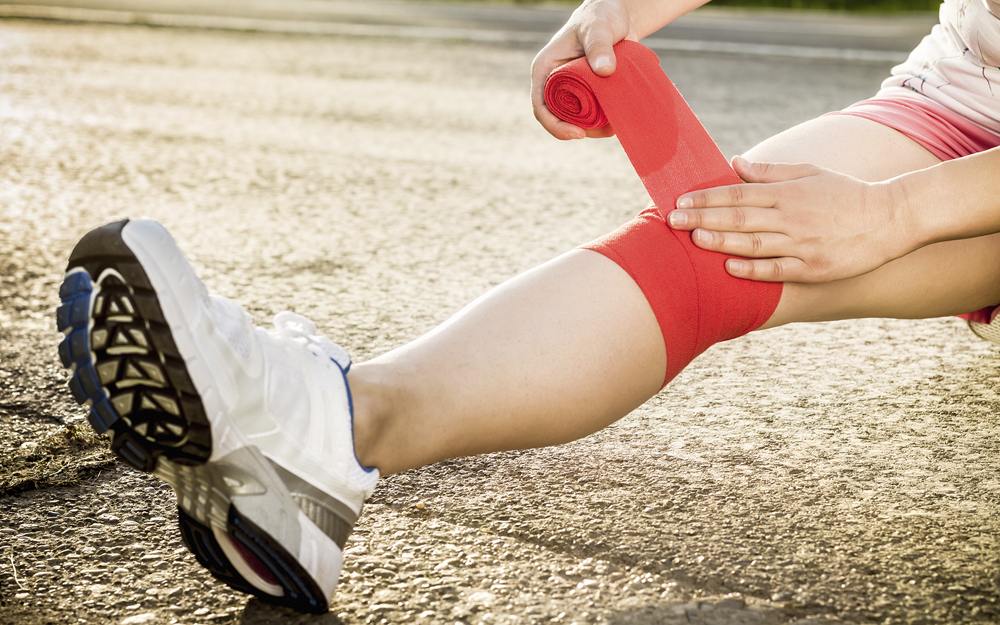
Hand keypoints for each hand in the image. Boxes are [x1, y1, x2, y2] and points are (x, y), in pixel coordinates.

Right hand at [530, 0, 635, 139]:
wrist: (618, 17)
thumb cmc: (601, 16)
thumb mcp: (599, 28)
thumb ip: (600, 45)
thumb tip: (605, 70)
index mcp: (546, 69)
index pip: (541, 106)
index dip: (555, 126)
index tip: (579, 134)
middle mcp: (554, 82)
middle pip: (559, 118)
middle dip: (580, 130)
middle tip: (606, 131)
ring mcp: (571, 89)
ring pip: (576, 119)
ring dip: (594, 128)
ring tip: (615, 126)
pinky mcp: (587, 92)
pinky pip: (590, 113)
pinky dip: (602, 121)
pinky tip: (618, 120)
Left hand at [668, 156, 913, 282]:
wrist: (892, 218)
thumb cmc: (845, 194)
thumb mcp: (810, 173)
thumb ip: (770, 172)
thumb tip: (733, 163)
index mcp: (788, 193)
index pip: (738, 193)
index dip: (707, 197)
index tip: (680, 200)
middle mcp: (791, 217)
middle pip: (739, 217)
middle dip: (703, 218)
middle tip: (672, 220)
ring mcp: (802, 244)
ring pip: (754, 243)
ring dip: (721, 241)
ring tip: (694, 239)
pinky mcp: (813, 268)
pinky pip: (777, 270)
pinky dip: (753, 269)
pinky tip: (729, 268)